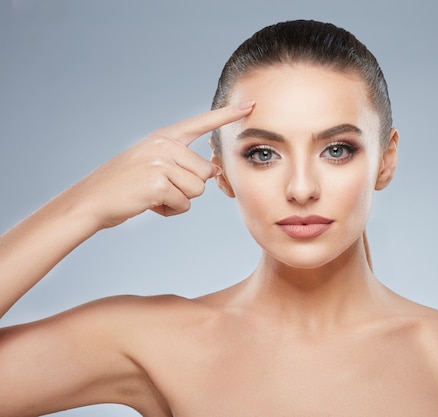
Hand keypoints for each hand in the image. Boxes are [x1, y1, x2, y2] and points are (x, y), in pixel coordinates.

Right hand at [70, 101, 253, 228]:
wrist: (91, 200)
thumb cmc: (125, 186)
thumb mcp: (152, 163)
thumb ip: (181, 162)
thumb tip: (215, 172)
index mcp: (164, 137)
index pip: (201, 123)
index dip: (227, 115)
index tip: (250, 105)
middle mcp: (164, 145)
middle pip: (206, 172)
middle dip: (189, 187)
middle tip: (161, 187)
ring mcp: (160, 162)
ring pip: (197, 190)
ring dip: (179, 200)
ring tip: (154, 195)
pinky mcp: (158, 183)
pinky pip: (184, 204)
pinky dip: (170, 210)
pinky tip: (150, 204)